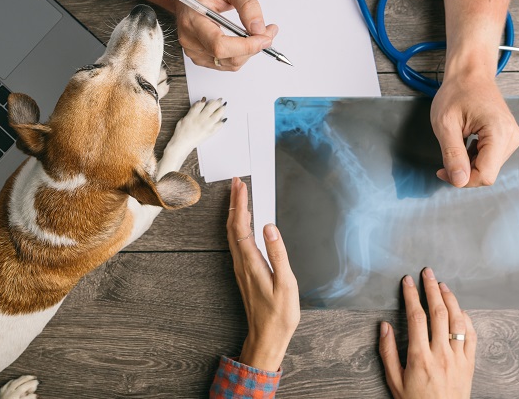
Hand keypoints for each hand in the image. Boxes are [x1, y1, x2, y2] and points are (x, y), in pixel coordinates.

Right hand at [170, 0, 277, 70]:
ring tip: (258, 34)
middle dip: (253, 48)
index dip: (245, 46)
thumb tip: (258, 28)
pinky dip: (241, 54)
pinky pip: (227, 64)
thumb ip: (247, 4)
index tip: (264, 37)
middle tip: (268, 32)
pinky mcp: (200, 57)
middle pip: (227, 57)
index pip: (219, 45)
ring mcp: (194, 51)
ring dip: (249, 52)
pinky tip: (245, 41)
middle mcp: (190, 39)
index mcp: (193, 20)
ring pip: (230, 64)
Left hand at [227, 177, 299, 370]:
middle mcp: (241, 263)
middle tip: (237, 183)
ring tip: (239, 197)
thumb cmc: (279, 314)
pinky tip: (243, 224)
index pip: (241, 225)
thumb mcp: (286, 283)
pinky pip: (236, 243)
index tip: (240, 185)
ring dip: (235, 213)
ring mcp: (241, 268)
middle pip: (233, 226)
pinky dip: (238, 227)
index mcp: (251, 262)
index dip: (240, 203)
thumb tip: (269, 227)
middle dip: (234, 202)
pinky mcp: (244, 272)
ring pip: (232, 234)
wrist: (267, 336)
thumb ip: (277, 253)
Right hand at [379, 268, 476, 398]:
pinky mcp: (470, 364)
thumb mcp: (394, 381)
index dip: (411, 295)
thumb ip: (388, 352)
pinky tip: (460, 310)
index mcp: (420, 357)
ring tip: (442, 285)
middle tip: (427, 273)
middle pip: (438, 312)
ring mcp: (458, 358)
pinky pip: (472, 336)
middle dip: (431, 289)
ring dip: (450, 299)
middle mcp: (441, 354)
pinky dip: (467, 319)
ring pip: (458, 320)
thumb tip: (384, 326)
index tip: (407, 281)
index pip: (416, 317)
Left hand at [434, 0, 518, 187]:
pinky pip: (490, 159)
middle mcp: (512, 138)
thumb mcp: (446, 125)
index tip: (442, 171)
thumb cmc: (457, 92)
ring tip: (455, 145)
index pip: (486, 176)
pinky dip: (474, 159)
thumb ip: (453, 154)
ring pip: (488, 168)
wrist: (470, 73)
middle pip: (487, 173)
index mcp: (499, 133)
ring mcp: (512, 138)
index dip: (462, 180)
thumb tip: (459, 181)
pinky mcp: (507, 138)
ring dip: (468, 165)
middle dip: (464, 172)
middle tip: (444, 160)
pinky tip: (464, 145)